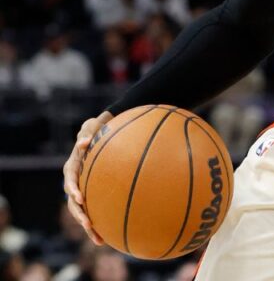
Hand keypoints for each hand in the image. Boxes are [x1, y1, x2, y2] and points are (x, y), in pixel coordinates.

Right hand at [63, 111, 113, 244]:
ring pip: (83, 211)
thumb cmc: (99, 127)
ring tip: (99, 240)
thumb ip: (88, 133)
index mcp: (72, 167)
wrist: (106, 132)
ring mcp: (84, 189)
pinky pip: (95, 211)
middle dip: (79, 214)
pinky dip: (100, 224)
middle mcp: (75, 181)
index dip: (72, 189)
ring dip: (89, 226)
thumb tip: (83, 143)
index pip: (69, 179)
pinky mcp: (94, 195)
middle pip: (73, 202)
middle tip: (88, 223)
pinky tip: (110, 237)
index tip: (79, 197)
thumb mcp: (92, 126)